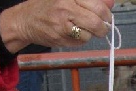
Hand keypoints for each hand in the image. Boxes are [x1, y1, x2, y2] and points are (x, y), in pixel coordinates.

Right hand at [0, 0, 114, 53]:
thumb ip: (90, 0)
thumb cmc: (48, 6)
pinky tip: (73, 33)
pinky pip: (80, 42)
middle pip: (96, 22)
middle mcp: (66, 8)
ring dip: (91, 34)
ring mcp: (62, 24)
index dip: (107, 13)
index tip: (107, 16)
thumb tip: (110, 3)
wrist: (25, 20)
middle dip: (103, 27)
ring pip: (89, 34)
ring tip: (83, 29)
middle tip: (102, 28)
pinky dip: (81, 40)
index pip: (98, 6)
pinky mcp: (60, 38)